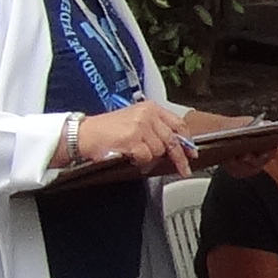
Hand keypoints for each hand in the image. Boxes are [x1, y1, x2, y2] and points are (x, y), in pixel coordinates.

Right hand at [70, 103, 196, 175]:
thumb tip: (174, 146)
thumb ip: (155, 129)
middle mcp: (147, 114)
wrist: (84, 133)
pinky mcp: (132, 139)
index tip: (192, 152)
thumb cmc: (107, 129)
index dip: (187, 140)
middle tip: (184, 169)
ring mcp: (140, 126)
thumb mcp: (134, 121)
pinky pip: (146, 157)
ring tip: (135, 153)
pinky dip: (139, 161)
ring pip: (158, 151)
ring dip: (149, 158)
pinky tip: (129, 155)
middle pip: (172, 140)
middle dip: (179, 158)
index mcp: (150, 108)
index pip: (177, 123)